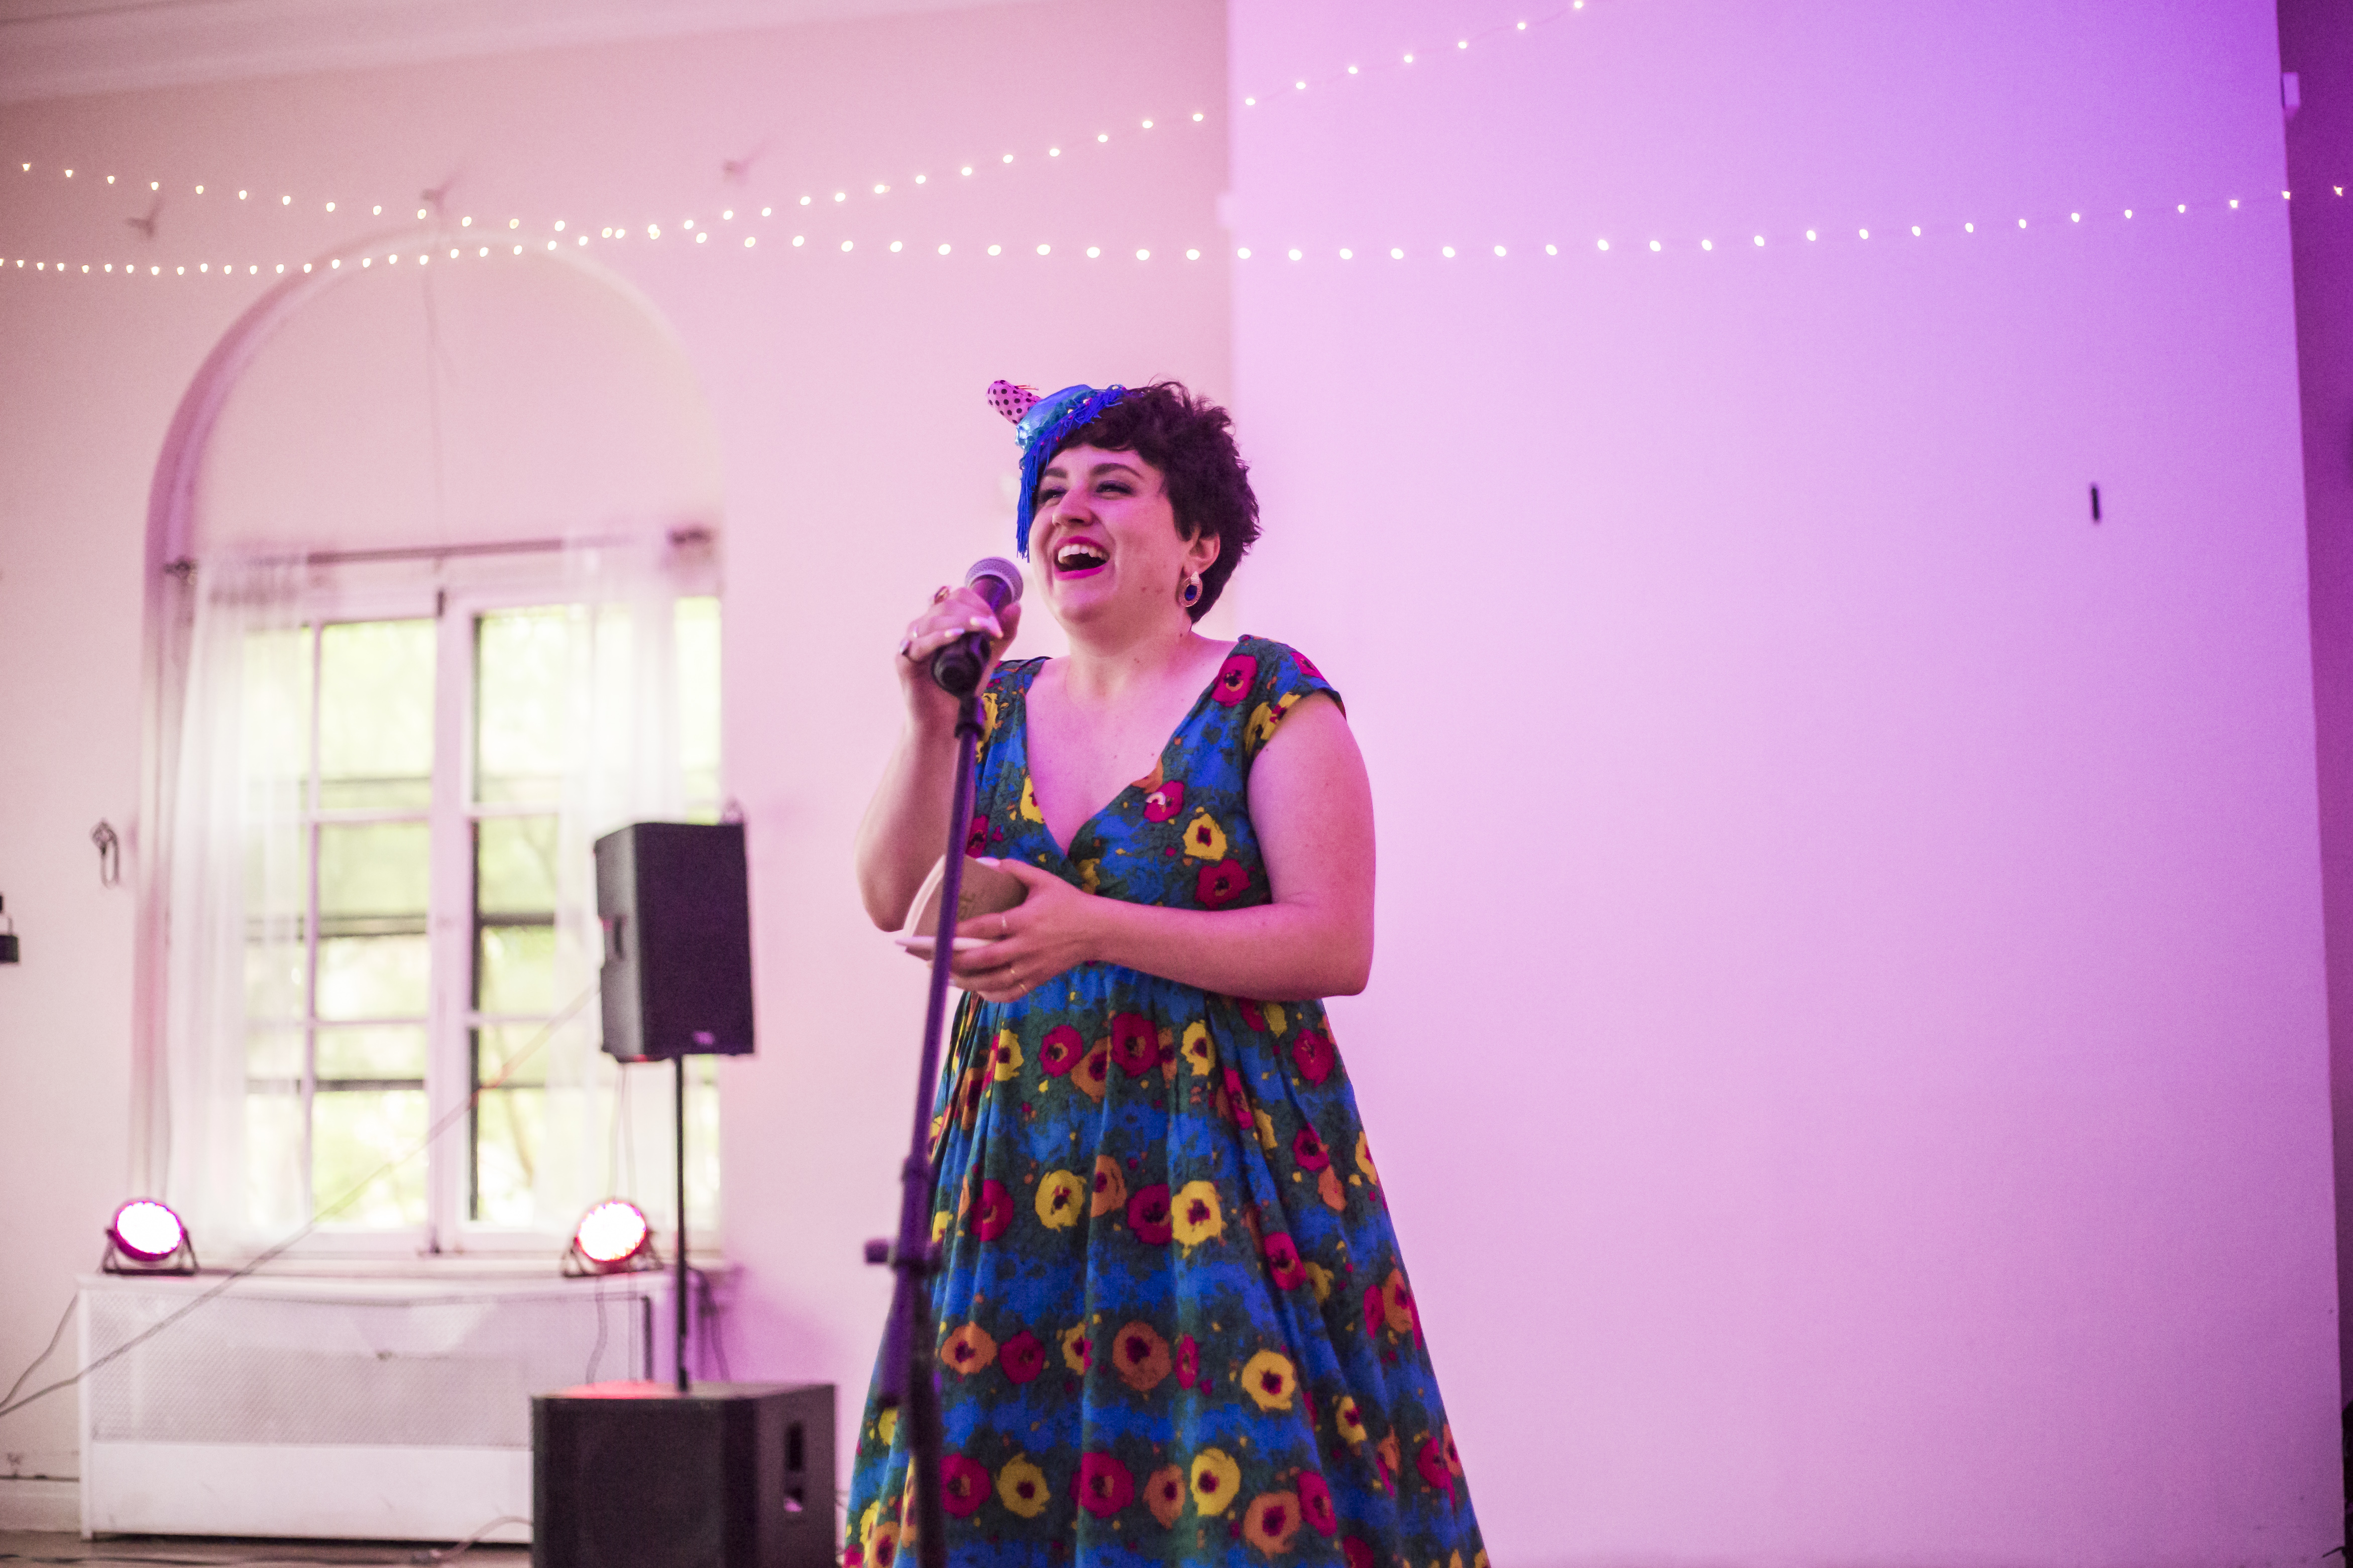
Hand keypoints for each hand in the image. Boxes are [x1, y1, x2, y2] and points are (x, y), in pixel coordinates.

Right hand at [897, 581, 1021, 727]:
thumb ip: (1001, 635)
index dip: (976, 603)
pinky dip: (939, 637)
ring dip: (960, 621)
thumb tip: (1016, 606)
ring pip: (933, 619)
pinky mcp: (904, 661)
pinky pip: (920, 644)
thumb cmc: (961, 690)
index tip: (995, 621)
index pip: (955, 597)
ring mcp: (911, 644)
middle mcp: (922, 629)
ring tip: (981, 628)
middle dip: (973, 612)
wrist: (944, 723)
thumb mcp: (987, 658)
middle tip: (993, 627)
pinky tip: (956, 635)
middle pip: (945, 605)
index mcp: (939, 624)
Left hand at [948, 858, 1098, 1002]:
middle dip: (958, 961)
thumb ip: (1014, 869)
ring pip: (995, 981)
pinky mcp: (1038, 979)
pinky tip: (978, 990)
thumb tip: (985, 862)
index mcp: (1025, 920)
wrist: (1098, 930)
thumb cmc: (1068, 902)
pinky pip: (1012, 993)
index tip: (942, 932)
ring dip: (969, 981)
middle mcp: (1026, 946)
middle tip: (935, 959)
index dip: (963, 930)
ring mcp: (1032, 966)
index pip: (987, 927)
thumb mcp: (1044, 880)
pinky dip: (993, 995)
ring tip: (949, 977)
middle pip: (985, 959)